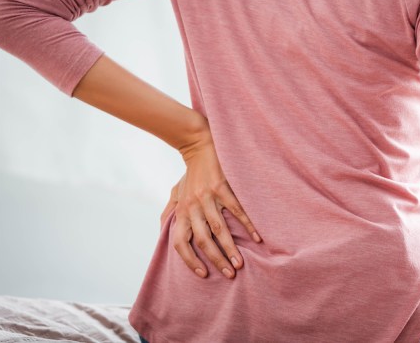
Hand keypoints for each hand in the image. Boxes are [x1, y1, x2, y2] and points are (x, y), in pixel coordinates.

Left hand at [165, 126, 262, 279]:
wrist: (200, 145)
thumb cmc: (191, 173)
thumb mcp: (176, 192)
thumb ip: (170, 210)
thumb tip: (163, 227)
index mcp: (182, 211)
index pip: (180, 242)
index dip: (189, 260)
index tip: (204, 274)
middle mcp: (192, 207)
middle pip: (203, 241)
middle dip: (217, 260)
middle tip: (230, 273)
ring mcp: (207, 197)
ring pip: (219, 229)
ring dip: (230, 248)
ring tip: (240, 263)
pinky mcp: (222, 188)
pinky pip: (236, 211)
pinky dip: (247, 225)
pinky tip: (256, 238)